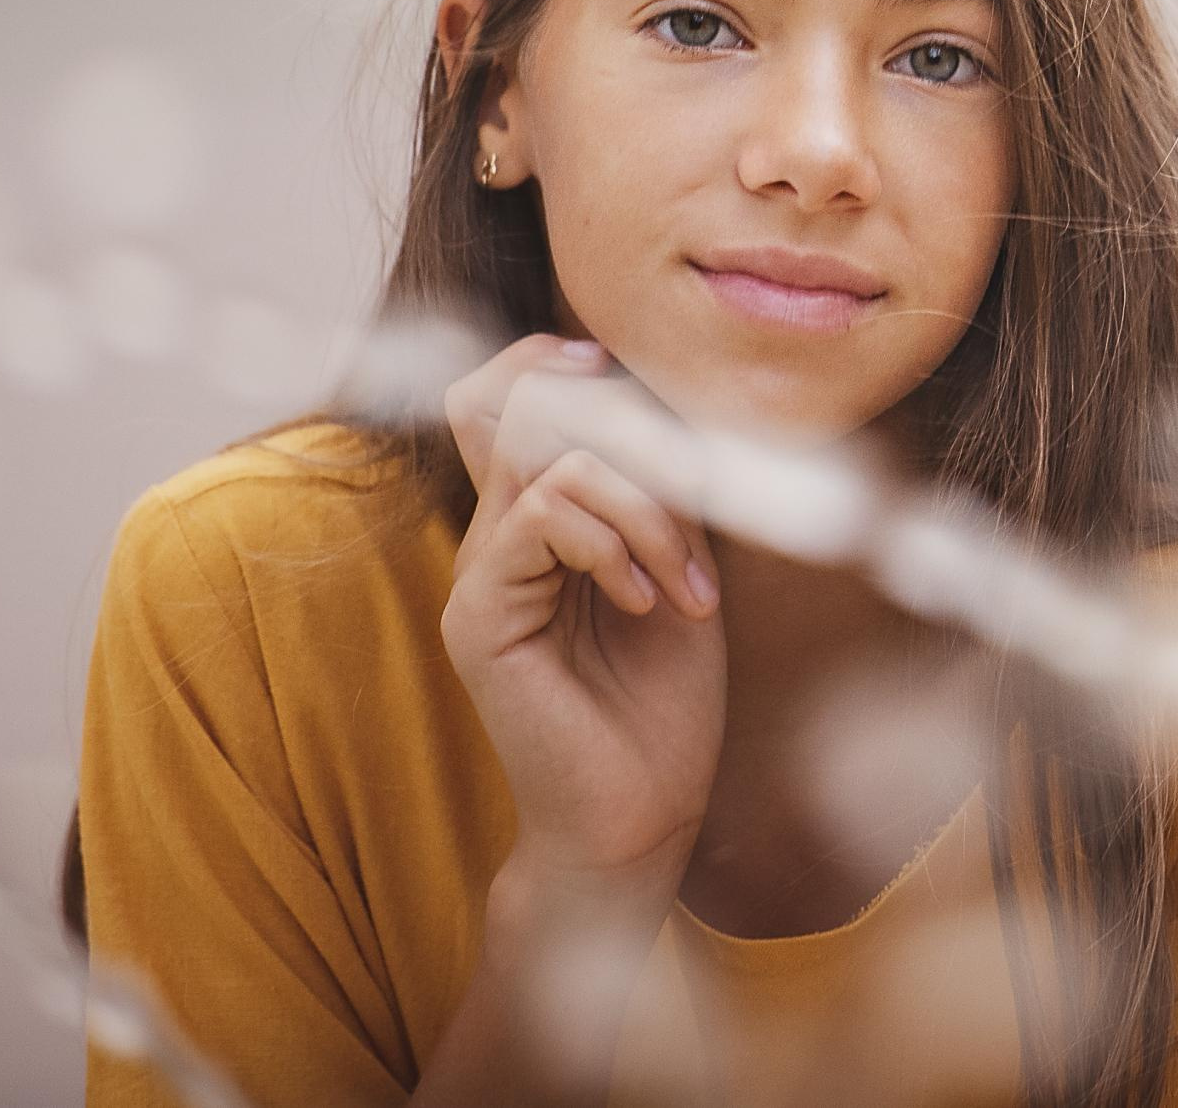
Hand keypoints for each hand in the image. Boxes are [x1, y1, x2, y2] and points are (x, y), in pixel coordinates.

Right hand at [439, 334, 727, 888]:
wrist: (641, 819)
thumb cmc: (664, 707)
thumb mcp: (681, 568)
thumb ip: (660, 490)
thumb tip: (665, 408)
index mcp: (537, 521)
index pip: (503, 395)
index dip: (551, 360)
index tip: (624, 377)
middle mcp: (495, 537)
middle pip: (517, 400)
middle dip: (631, 433)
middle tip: (699, 506)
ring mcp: (480, 574)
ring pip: (548, 452)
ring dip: (648, 509)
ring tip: (688, 587)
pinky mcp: (478, 615)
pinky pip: (539, 516)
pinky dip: (614, 544)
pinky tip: (650, 605)